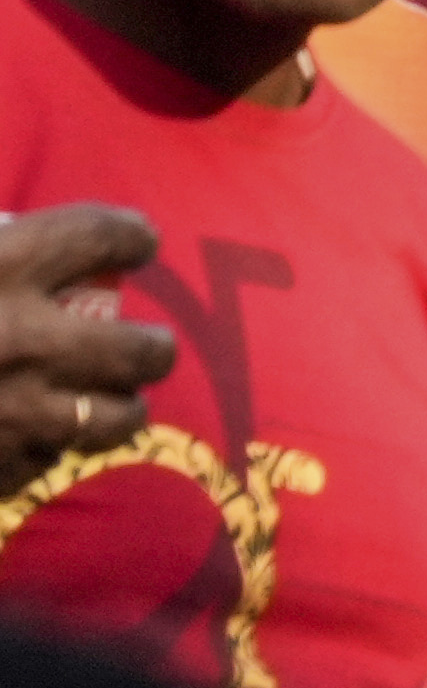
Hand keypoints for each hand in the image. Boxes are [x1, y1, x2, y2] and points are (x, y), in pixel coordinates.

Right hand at [0, 205, 173, 472]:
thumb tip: (15, 225)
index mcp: (0, 267)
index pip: (99, 233)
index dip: (129, 236)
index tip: (137, 244)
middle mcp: (20, 339)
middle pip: (137, 347)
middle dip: (150, 348)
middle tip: (145, 346)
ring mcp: (10, 413)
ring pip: (112, 419)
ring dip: (119, 409)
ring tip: (112, 401)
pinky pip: (46, 462)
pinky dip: (43, 448)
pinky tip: (31, 436)